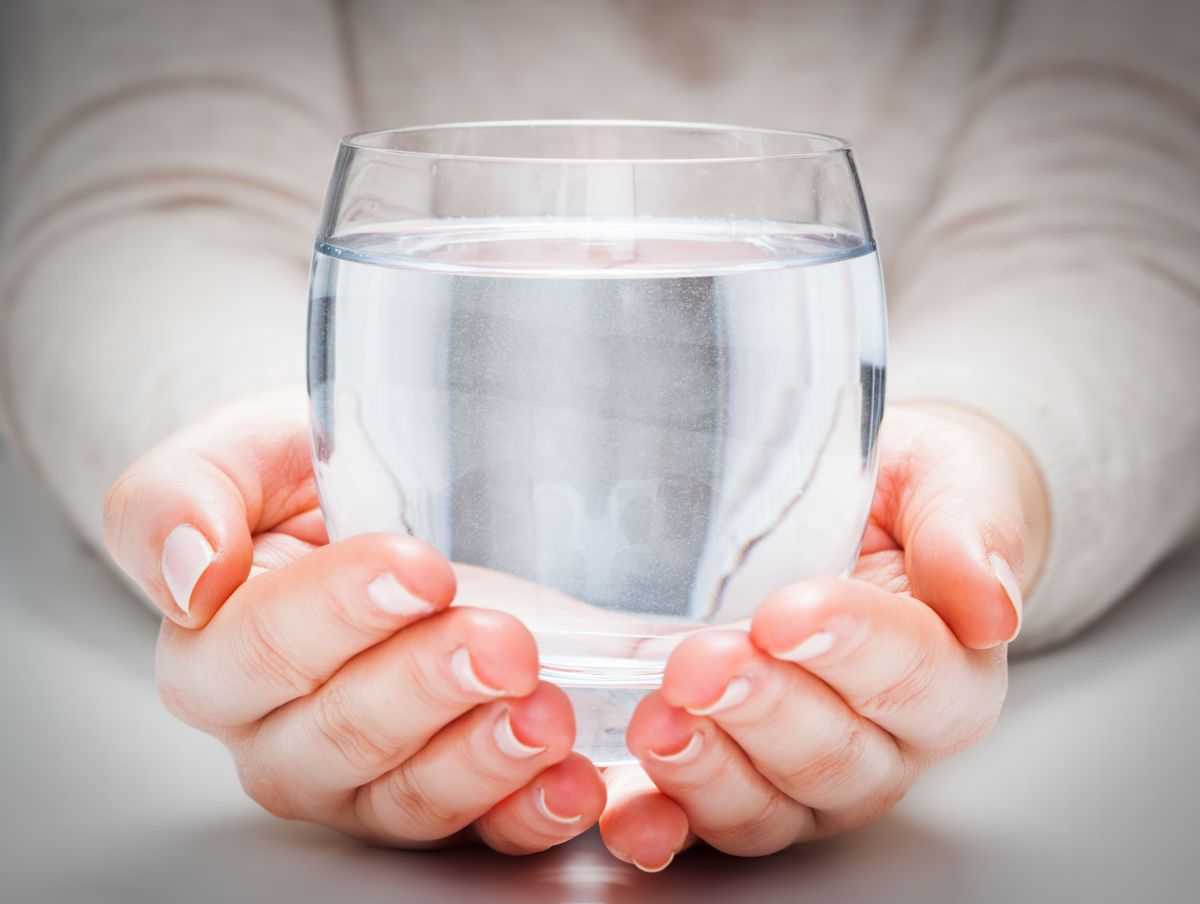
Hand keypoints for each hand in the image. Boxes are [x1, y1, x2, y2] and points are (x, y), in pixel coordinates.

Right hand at [103, 389, 605, 852]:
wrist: (385, 493)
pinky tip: (571, 780)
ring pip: (410, 797)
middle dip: (429, 687)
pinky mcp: (446, 796)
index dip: (339, 615)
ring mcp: (366, 778)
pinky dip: (531, 812)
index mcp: (218, 653)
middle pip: (343, 736)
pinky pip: (482, 830)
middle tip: (500, 642)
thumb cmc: (307, 477)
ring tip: (545, 712)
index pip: (262, 651)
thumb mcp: (238, 454)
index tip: (418, 571)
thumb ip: (177, 499)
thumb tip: (190, 573)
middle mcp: (283, 733)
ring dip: (485, 760)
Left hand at [598, 403, 1048, 868]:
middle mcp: (883, 744)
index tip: (785, 616)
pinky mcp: (733, 783)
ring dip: (705, 771)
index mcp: (948, 673)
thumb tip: (993, 607)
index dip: (849, 648)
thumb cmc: (899, 498)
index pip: (912, 675)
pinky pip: (699, 822)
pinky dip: (659, 823)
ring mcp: (804, 777)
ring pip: (767, 806)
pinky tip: (624, 809)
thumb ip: (969, 530)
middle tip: (701, 664)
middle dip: (760, 709)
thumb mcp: (945, 481)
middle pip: (832, 755)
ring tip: (658, 723)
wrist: (848, 514)